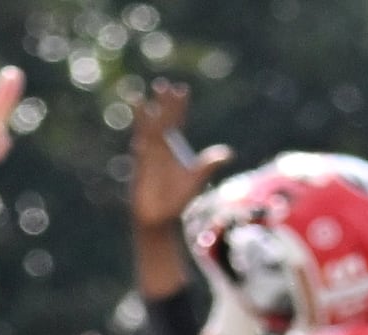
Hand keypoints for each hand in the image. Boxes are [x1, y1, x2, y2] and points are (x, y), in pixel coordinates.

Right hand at [129, 81, 230, 231]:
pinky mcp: (142, 168)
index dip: (178, 106)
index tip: (182, 89)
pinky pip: (140, 151)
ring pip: (147, 131)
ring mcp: (149, 156)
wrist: (160, 216)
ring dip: (145, 117)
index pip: (176, 121)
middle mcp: (159, 147)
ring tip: (140, 99)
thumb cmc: (177, 197)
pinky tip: (138, 136)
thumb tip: (229, 153)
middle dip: (162, 105)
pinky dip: (139, 144)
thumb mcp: (196, 177)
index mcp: (172, 146)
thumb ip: (210, 163)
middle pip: (161, 120)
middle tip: (164, 85)